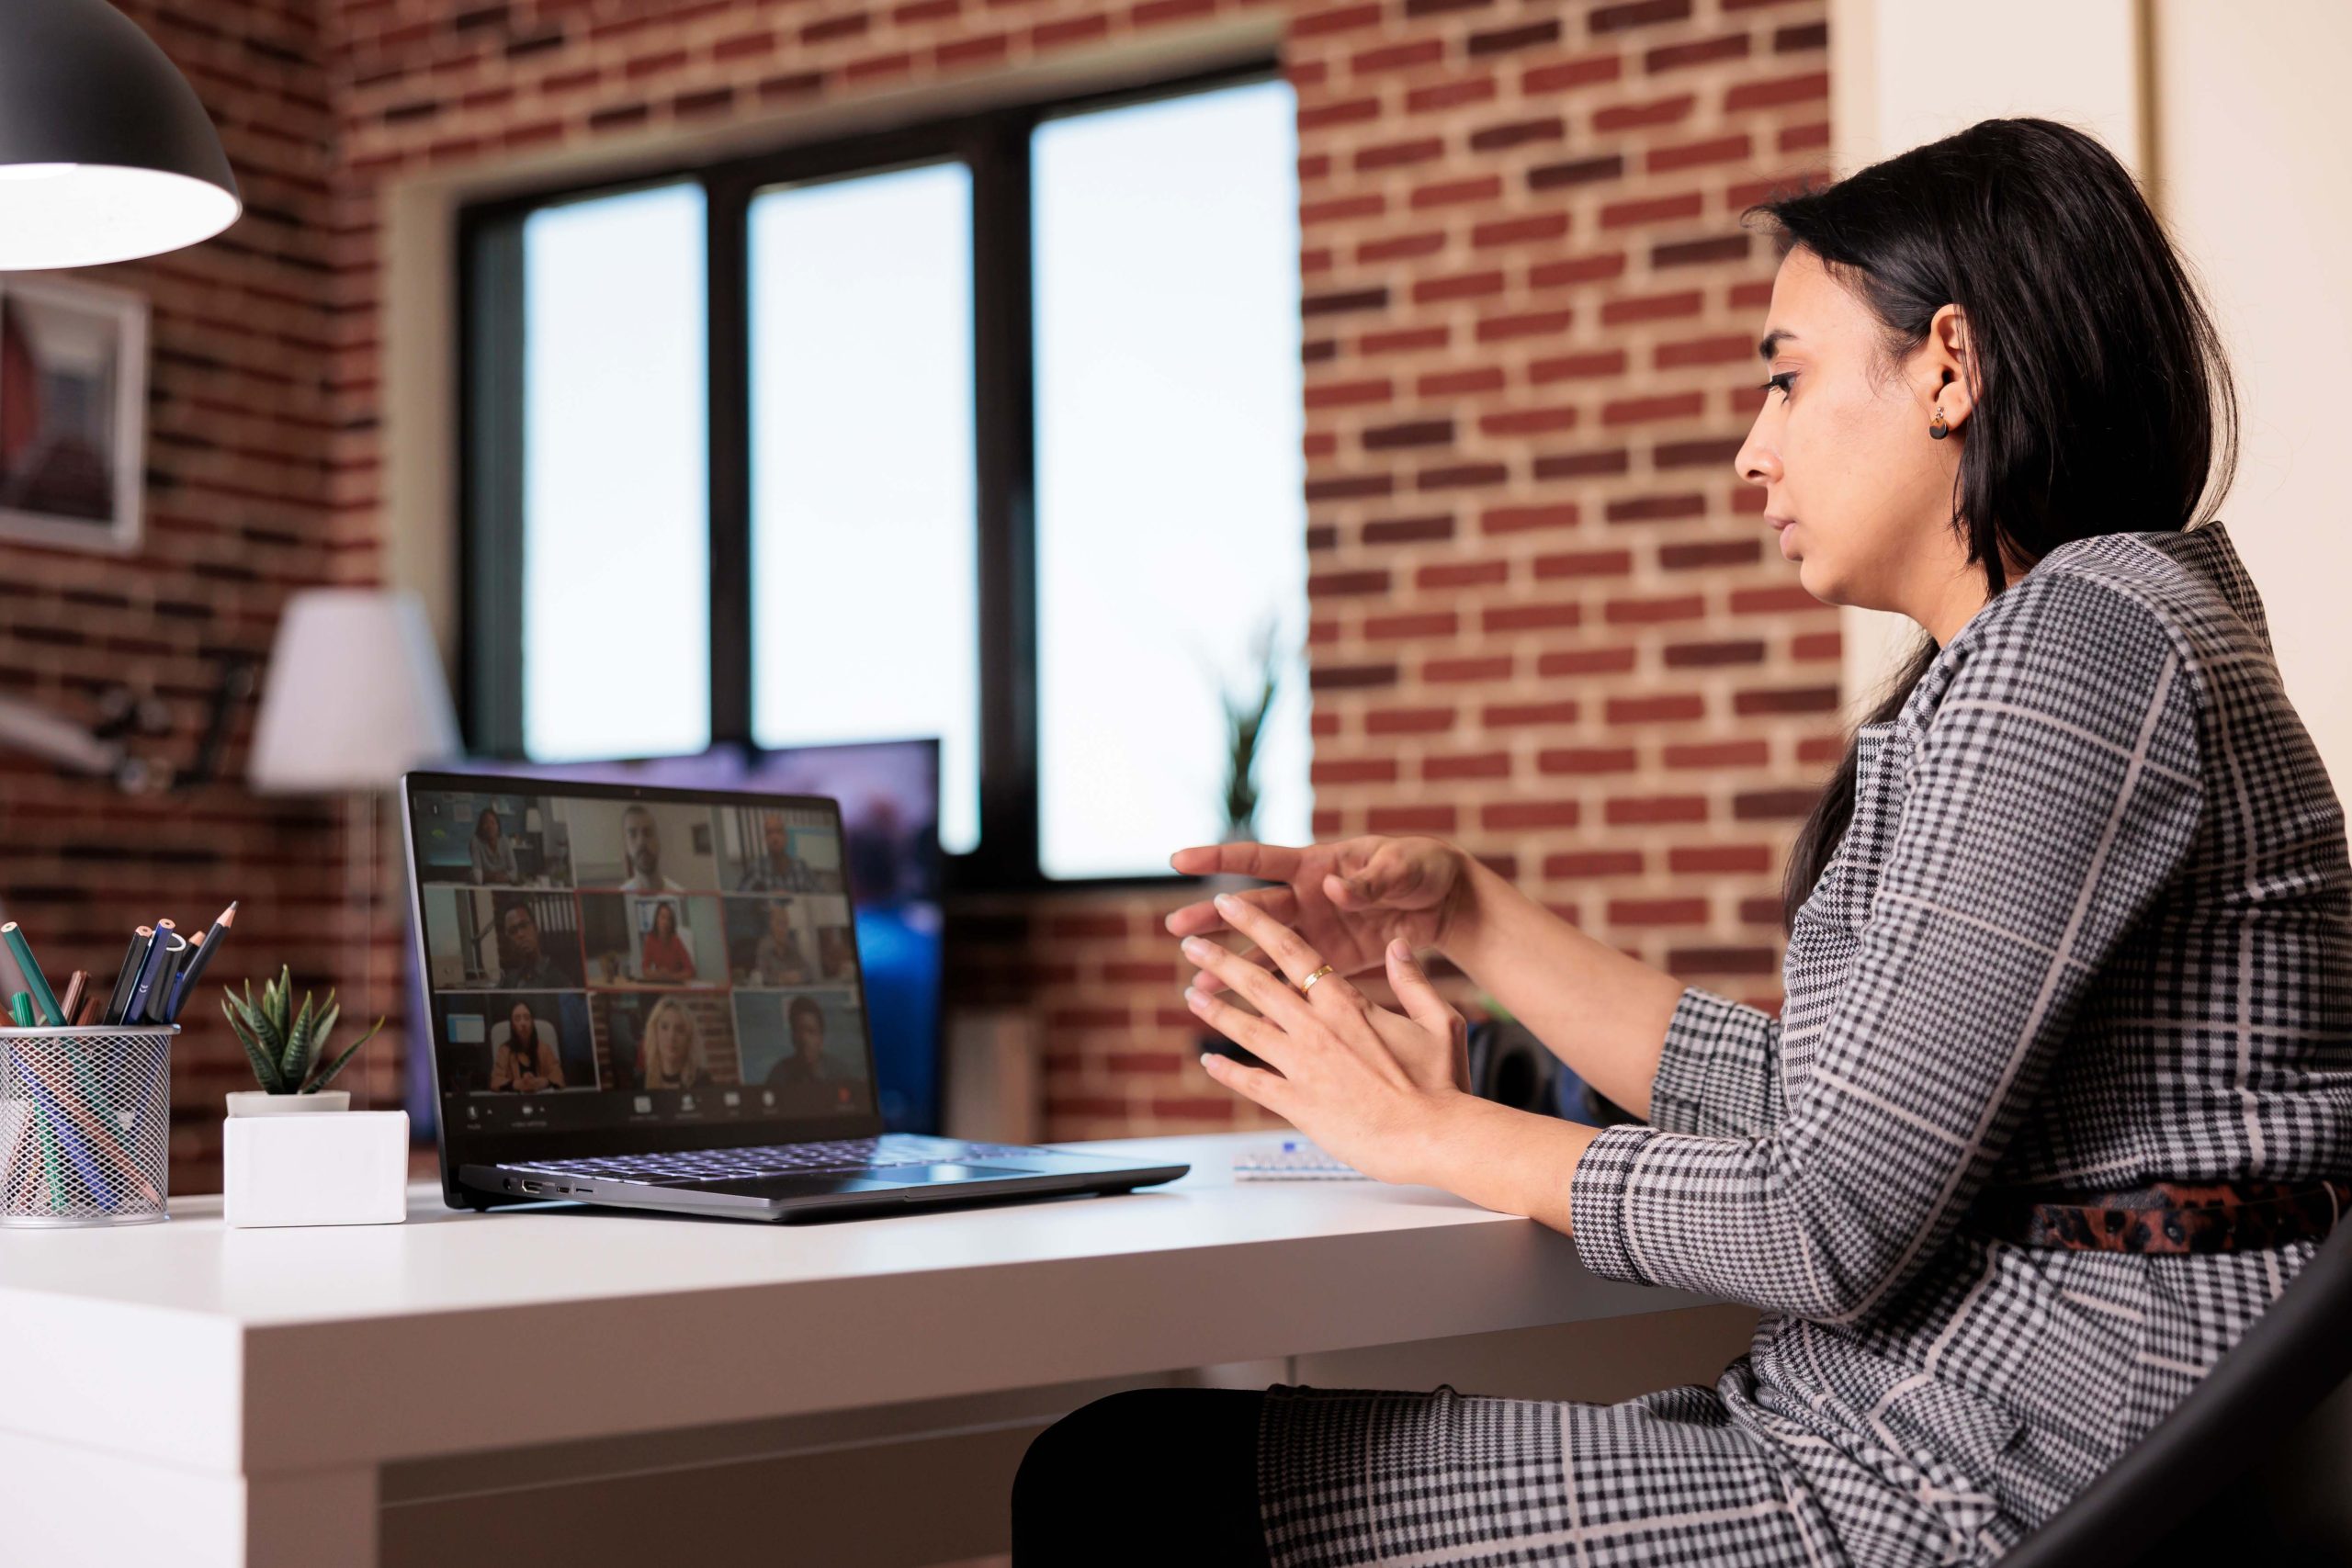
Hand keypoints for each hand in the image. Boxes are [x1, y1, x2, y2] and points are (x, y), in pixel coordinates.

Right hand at [1166, 836, 1471, 998]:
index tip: (1178, 860)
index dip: (1218, 857)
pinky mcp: (1331, 964)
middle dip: (1212, 919)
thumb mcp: (1401, 868)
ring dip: (1231, 965)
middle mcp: (1307, 899)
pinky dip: (1267, 997)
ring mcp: (1316, 933)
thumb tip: (1334, 887)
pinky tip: (1242, 1012)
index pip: (1259, 859)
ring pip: (1262, 951)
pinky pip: (1290, 982)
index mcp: (1318, 865)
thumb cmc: (1423, 870)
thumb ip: (1368, 881)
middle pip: (1250, 910)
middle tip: (1176, 928)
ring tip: (1196, 982)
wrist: (1450, 902)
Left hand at [1182, 892, 1473, 1183]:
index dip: (1257, 925)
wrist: (1434, 1137)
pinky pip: (1252, 1083)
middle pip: (1258, 984)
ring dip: (1216, 1009)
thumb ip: (1415, 981)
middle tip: (1191, 942)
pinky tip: (1208, 1062)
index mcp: (1348, 1004)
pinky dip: (1226, 1072)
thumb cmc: (1442, 1084)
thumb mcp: (1440, 1022)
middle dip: (1220, 960)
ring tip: (1191, 993)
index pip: (1293, 952)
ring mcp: (1303, 1066)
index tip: (1231, 905)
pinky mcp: (1297, 1104)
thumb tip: (1398, 944)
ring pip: (1247, 1029)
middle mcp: (1317, 1028)